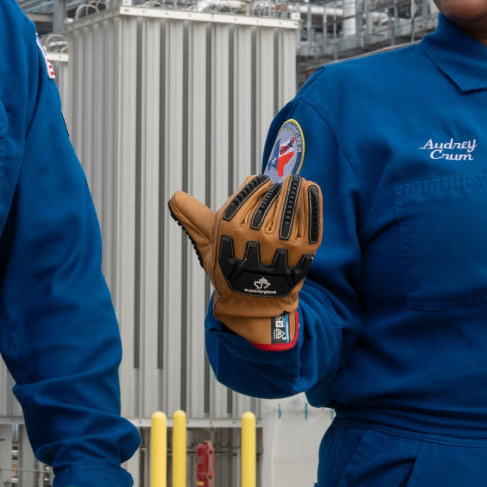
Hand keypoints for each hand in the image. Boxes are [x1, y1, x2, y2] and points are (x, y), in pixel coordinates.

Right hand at [168, 172, 322, 346]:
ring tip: (296, 183)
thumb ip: (192, 216)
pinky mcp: (303, 250)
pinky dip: (312, 199)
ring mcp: (281, 242)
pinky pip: (310, 216)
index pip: (250, 189)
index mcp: (230, 227)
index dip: (256, 184)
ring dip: (295, 188)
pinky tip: (309, 188)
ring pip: (290, 202)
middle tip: (281, 185)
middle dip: (277, 187)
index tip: (260, 185)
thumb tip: (175, 197)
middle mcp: (255, 233)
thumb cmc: (230, 271)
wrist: (254, 304)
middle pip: (271, 194)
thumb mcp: (207, 243)